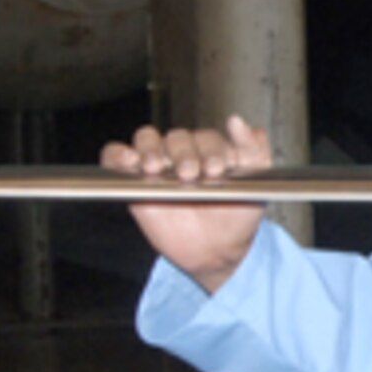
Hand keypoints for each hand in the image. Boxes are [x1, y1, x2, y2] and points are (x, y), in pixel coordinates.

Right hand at [100, 114, 271, 292]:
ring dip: (151, 148)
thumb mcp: (256, 183)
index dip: (211, 149)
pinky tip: (130, 160)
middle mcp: (184, 154)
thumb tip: (238, 121)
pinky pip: (115, 156)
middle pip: (176, 137)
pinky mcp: (133, 179)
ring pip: (146, 138)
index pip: (206, 136)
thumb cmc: (237, 216)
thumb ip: (254, 149)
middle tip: (191, 174)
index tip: (218, 169)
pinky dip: (117, 153)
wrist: (216, 250)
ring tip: (157, 166)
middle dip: (184, 153)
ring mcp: (158, 165)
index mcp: (212, 151)